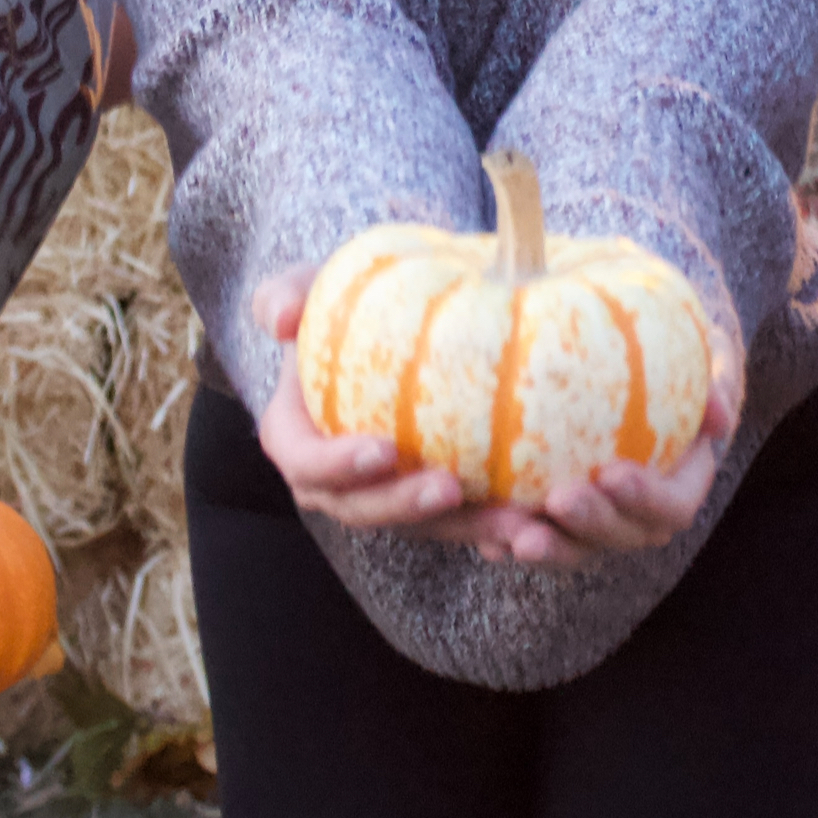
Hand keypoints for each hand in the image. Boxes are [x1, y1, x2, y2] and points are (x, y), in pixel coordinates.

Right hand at [247, 268, 531, 547]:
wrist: (387, 328)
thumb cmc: (340, 307)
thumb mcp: (309, 288)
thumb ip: (286, 295)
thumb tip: (281, 319)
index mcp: (295, 440)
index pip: (308, 464)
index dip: (338, 466)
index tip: (384, 449)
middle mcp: (336, 483)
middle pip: (364, 509)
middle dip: (405, 507)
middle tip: (451, 487)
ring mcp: (385, 498)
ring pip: (422, 527)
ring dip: (466, 529)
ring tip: (515, 520)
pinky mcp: (431, 505)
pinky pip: (461, 523)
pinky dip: (495, 526)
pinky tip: (537, 522)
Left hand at [486, 379, 736, 572]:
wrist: (631, 371)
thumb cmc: (671, 365)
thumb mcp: (702, 362)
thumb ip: (712, 383)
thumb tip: (716, 412)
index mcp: (678, 487)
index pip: (669, 506)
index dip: (644, 498)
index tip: (611, 473)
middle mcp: (636, 516)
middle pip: (618, 536)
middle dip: (589, 525)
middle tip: (558, 500)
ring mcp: (593, 523)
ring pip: (571, 547)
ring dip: (546, 545)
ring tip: (512, 536)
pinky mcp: (551, 520)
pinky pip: (530, 535)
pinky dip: (506, 539)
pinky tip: (482, 532)